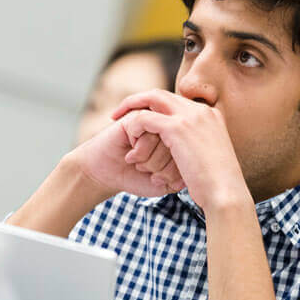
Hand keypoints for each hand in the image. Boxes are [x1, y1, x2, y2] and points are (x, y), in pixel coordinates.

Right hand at [69, 113, 184, 197]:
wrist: (107, 174)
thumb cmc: (137, 177)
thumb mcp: (166, 184)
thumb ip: (184, 175)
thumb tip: (192, 163)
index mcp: (183, 142)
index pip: (192, 156)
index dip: (174, 174)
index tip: (159, 179)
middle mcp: (171, 127)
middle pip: (181, 147)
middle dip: (161, 168)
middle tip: (146, 170)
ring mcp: (156, 119)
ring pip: (166, 140)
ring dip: (149, 160)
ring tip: (138, 162)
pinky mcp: (137, 115)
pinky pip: (148, 132)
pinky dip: (140, 151)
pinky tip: (131, 155)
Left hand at [111, 90, 251, 212]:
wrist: (226, 194)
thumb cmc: (220, 185)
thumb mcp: (213, 158)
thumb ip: (200, 147)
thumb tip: (191, 153)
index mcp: (211, 116)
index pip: (178, 101)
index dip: (157, 106)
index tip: (143, 116)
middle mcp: (201, 111)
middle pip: (163, 94)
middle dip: (139, 99)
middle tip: (121, 111)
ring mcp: (190, 117)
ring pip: (153, 98)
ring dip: (132, 106)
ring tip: (117, 117)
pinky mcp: (178, 128)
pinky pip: (146, 117)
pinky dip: (134, 124)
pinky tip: (128, 136)